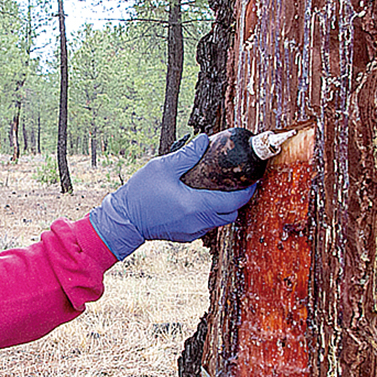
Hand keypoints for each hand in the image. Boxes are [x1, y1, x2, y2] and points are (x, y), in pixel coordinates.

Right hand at [88, 134, 256, 259]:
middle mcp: (198, 223)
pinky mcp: (185, 236)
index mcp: (196, 206)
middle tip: (236, 182)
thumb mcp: (163, 167)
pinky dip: (209, 214)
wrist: (124, 221)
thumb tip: (204, 140)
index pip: (233, 202)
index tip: (253, 180)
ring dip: (223, 207)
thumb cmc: (140, 194)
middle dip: (237, 199)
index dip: (247, 191)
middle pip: (231, 214)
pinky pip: (206, 225)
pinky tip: (200, 200)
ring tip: (219, 189)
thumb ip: (187, 154)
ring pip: (219, 221)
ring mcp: (192, 232)